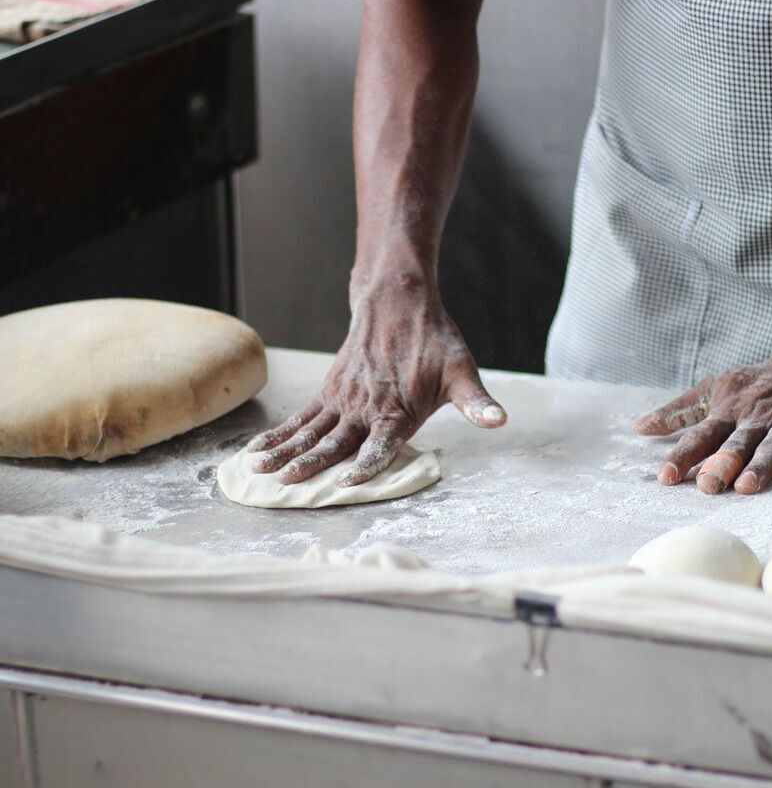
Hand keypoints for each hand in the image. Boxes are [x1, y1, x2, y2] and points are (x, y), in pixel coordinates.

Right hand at [245, 284, 504, 485]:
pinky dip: (278, 434)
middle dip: (310, 465)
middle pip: (334, 442)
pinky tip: (256, 451)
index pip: (380, 444)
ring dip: (283, 451)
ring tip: (258, 471)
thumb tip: (499, 420)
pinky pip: (300, 417)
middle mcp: (366, 408)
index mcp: (398, 411)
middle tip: (285, 484)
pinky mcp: (329, 391)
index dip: (365, 464)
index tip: (345, 482)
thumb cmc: (435, 342)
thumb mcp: (462, 372)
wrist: (398, 303)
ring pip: (309, 431)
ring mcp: (343, 400)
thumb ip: (477, 403)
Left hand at [634, 353, 771, 494]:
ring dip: (761, 465)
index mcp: (730, 408)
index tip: (666, 477)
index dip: (684, 455)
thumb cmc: (760, 383)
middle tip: (707, 485)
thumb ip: (681, 410)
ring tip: (747, 486)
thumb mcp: (717, 388)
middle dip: (722, 462)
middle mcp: (758, 415)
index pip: (702, 434)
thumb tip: (640, 427)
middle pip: (738, 441)